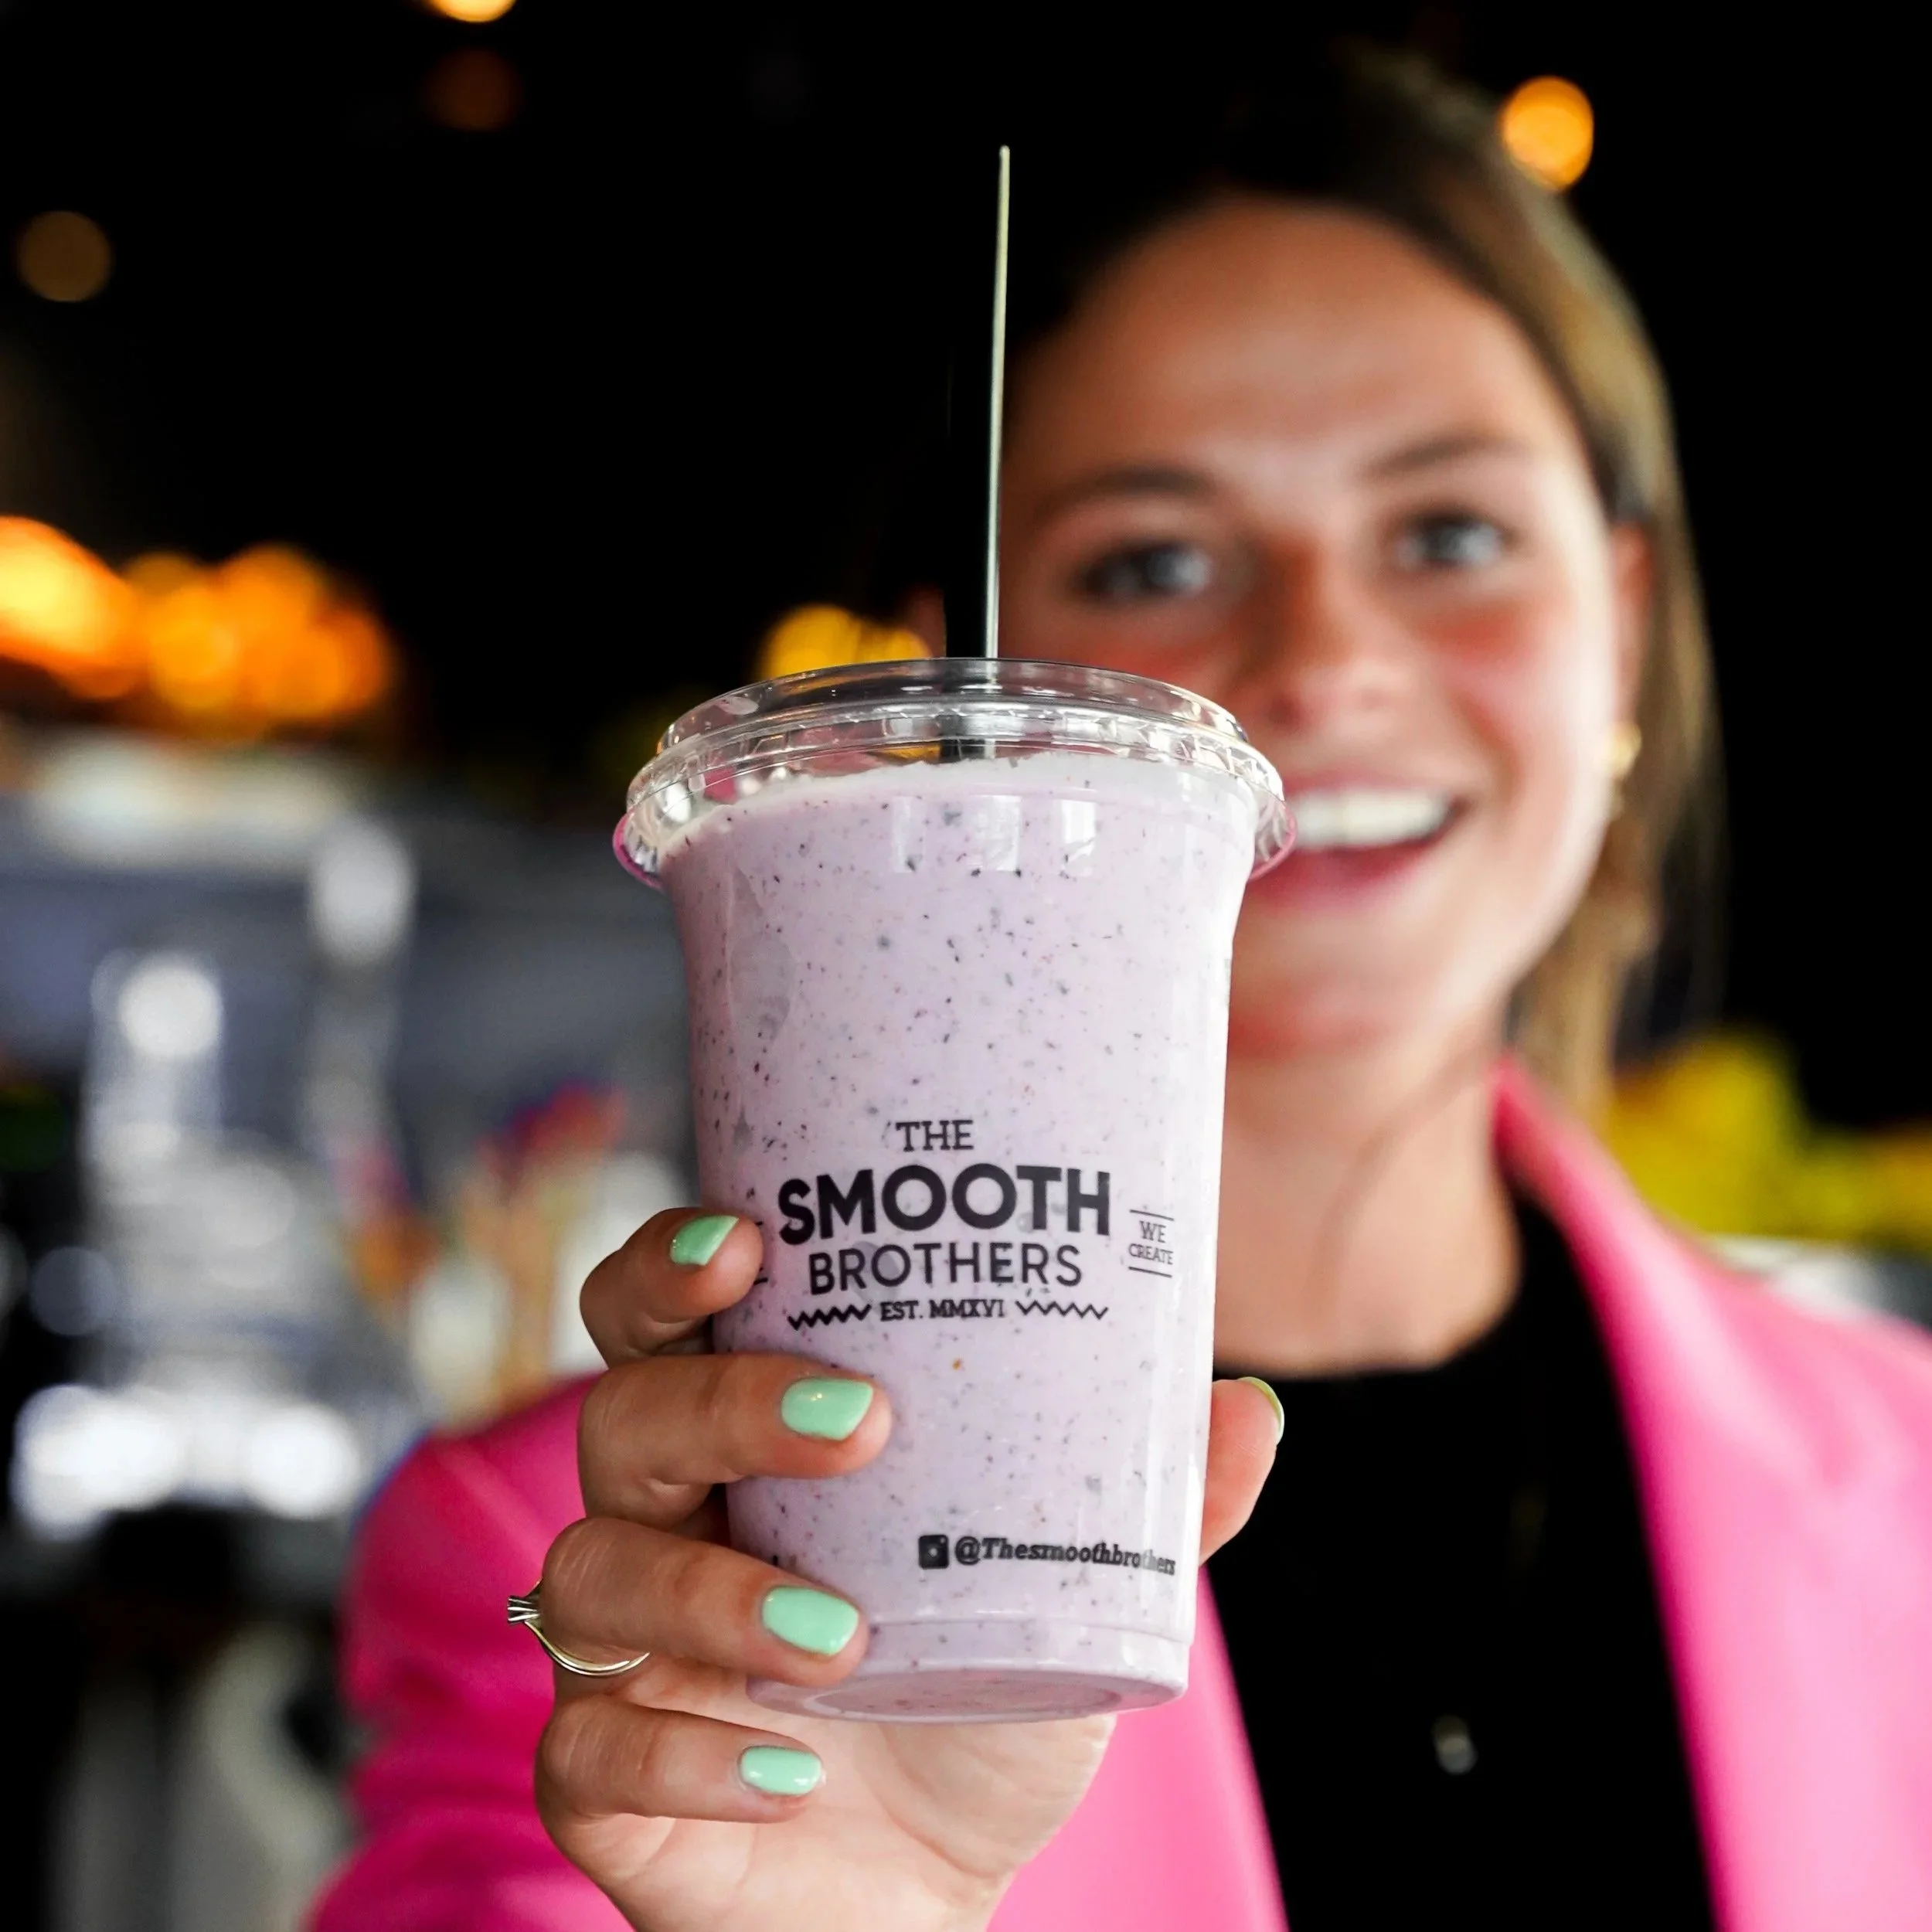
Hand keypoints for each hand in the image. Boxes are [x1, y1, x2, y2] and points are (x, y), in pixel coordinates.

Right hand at [533, 1209, 1278, 1931]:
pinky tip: (783, 1769)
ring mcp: (622, 1652)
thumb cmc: (977, 1691)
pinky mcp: (605, 1783)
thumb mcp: (1063, 1589)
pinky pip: (587, 1751)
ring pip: (594, 1574)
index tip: (749, 1241)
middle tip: (859, 1418)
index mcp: (744, 1441)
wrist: (938, 1883)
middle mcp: (666, 1520)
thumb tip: (1249, 1405)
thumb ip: (1145, 1504)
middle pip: (622, 1415)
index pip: (658, 1317)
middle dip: (718, 1401)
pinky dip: (684, 1757)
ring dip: (711, 1593)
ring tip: (842, 1637)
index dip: (670, 1265)